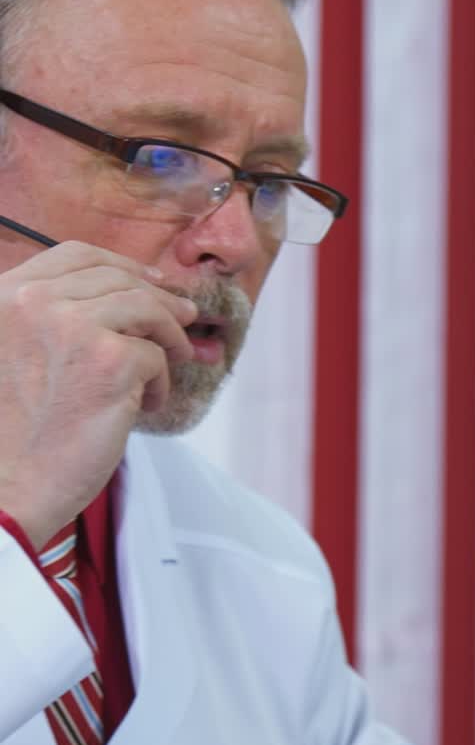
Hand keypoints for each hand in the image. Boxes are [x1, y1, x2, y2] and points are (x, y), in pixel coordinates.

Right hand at [0, 241, 196, 550]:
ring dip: (170, 335)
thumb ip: (52, 319)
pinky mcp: (109, 361)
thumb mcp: (13, 354)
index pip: (75, 255)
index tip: (152, 281)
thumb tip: (136, 291)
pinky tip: (143, 405)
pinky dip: (160, 381)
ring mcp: (70, 327)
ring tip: (175, 359)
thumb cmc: (12, 433)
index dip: (123, 265)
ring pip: (146, 308)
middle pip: (118, 278)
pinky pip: (157, 356)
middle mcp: (31, 302)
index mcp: (2, 296)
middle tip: (186, 318)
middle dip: (159, 298)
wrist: (5, 490)